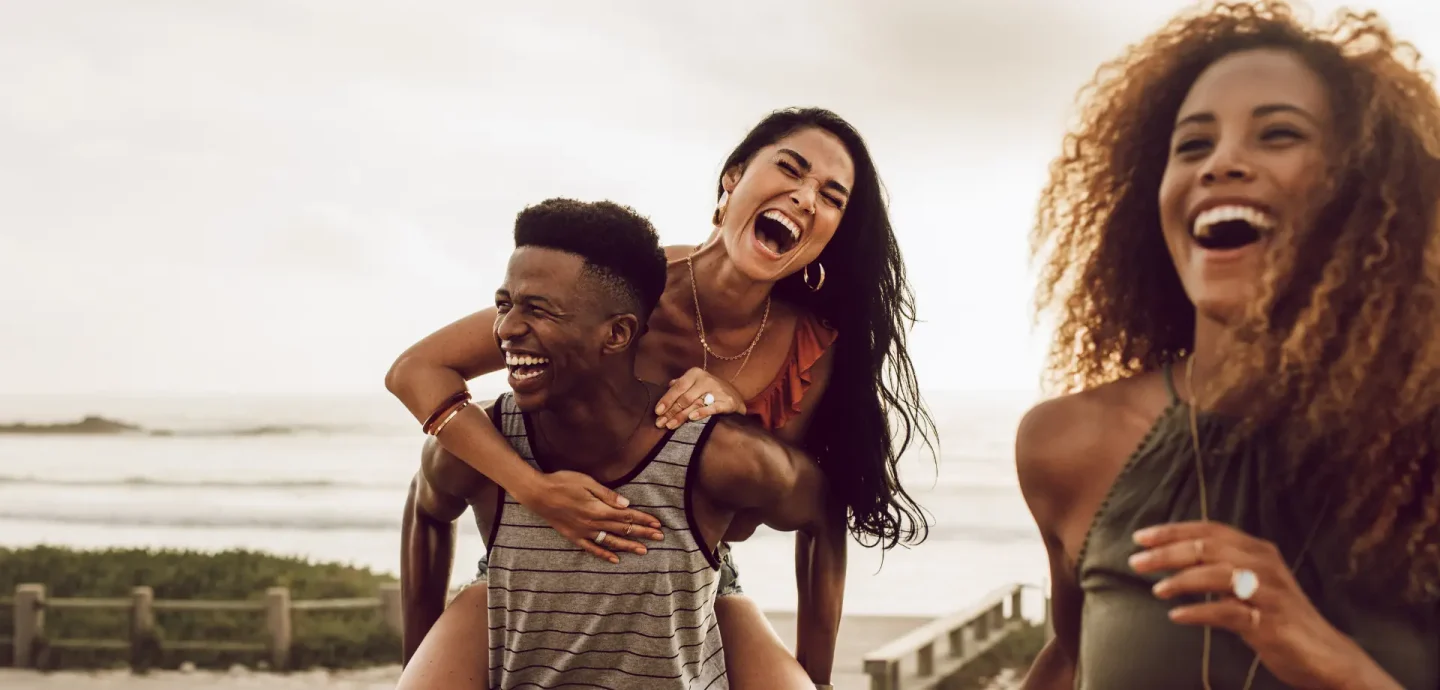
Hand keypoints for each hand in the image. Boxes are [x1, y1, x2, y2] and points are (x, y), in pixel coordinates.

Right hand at [516, 470, 665, 563]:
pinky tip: (615, 560)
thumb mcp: (587, 482)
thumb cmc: (562, 483)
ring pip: (611, 542)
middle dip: (642, 533)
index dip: (643, 519)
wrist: (537, 494)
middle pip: (623, 529)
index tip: (657, 523)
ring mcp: (584, 532)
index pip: (627, 516)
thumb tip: (626, 504)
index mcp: (598, 509)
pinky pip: (592, 548)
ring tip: (643, 551)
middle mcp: (593, 524)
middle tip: (659, 537)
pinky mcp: (574, 536)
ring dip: (628, 546)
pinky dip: (604, 554)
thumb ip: (607, 495)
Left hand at [654, 367, 746, 428]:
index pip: (678, 387)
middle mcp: (706, 379)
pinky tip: (692, 418)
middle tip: (661, 423)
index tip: (657, 412)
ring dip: (681, 416)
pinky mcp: (727, 401)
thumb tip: (668, 385)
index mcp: (695, 374)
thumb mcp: (695, 383)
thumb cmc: (709, 390)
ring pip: (695, 404)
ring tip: (671, 426)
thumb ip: (682, 384)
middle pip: (685, 398)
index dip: (666, 399)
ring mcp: (717, 390)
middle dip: (671, 411)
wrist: (735, 396)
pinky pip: (713, 407)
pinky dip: (702, 412)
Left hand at [1130, 521, 1390, 689]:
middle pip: (1208, 548)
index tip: (1140, 537)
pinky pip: (1227, 612)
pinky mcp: (1269, 621)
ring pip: (1217, 575)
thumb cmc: (1278, 617)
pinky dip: (1198, 612)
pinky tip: (1176, 615)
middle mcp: (1265, 564)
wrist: (1325, 655)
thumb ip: (1220, 568)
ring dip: (1180, 580)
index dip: (1173, 530)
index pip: (1209, 529)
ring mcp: (1269, 592)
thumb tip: (1173, 558)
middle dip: (1167, 552)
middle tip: (1136, 562)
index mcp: (1258, 550)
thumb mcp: (1250, 585)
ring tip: (1156, 589)